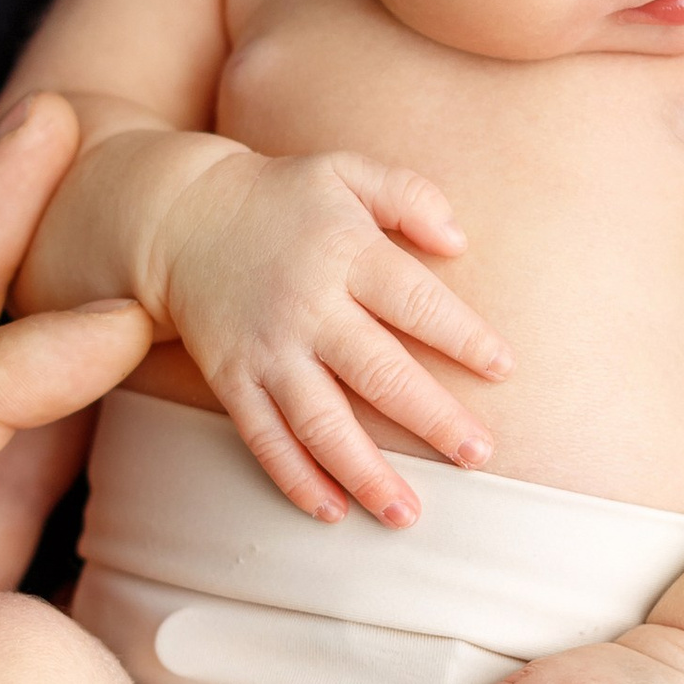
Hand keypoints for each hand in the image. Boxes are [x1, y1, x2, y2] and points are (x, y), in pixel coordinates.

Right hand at [156, 145, 513, 526]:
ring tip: (408, 514)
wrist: (180, 216)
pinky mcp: (231, 379)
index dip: (464, 337)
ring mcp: (267, 349)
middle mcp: (308, 307)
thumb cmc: (282, 197)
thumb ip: (409, 195)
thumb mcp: (345, 170)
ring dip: (365, 473)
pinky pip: (264, 438)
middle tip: (479, 456)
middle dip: (433, 419)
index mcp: (345, 252)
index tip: (503, 369)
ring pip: (321, 423)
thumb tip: (459, 241)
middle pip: (379, 373)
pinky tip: (331, 511)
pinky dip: (295, 479)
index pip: (417, 301)